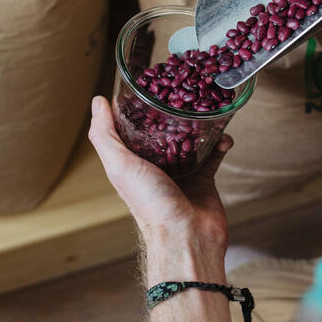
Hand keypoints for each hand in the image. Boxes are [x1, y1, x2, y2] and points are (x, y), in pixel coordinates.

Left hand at [87, 96, 232, 282]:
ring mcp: (180, 172)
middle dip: (170, 113)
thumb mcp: (119, 166)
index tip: (147, 85)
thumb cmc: (150, 205)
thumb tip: (97, 102)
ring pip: (189, 140)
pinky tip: (224, 134)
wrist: (187, 237)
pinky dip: (219, 143)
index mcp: (131, 162)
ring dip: (197, 125)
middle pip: (161, 131)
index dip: (135, 107)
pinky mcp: (203, 179)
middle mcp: (154, 166)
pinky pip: (212, 155)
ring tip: (204, 108)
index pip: (130, 128)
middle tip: (181, 91)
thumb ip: (104, 135)